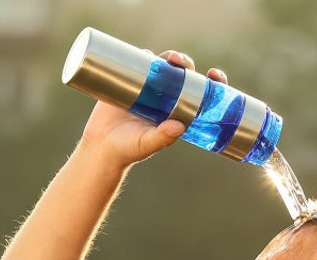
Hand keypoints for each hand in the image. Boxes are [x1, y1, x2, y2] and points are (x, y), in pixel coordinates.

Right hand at [77, 50, 231, 169]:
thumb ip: (163, 137)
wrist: (101, 146)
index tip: (215, 75)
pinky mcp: (129, 82)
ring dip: (169, 56)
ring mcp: (148, 88)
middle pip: (182, 73)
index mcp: (178, 111)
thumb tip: (179, 127)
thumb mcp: (147, 144)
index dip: (212, 82)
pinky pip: (139, 64)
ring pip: (163, 65)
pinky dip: (144, 55)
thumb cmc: (128, 149)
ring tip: (169, 59)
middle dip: (186, 63)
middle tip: (182, 63)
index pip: (201, 93)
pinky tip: (147, 53)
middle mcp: (166, 97)